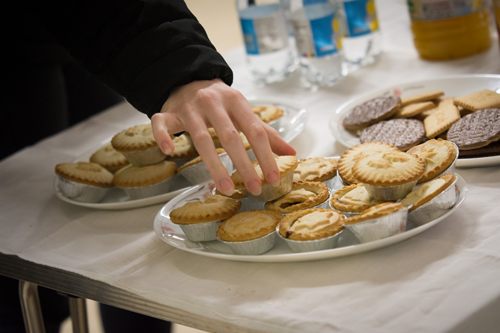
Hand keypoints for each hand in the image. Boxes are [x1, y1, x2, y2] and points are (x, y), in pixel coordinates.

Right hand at [151, 79, 295, 195]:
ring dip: (213, 164)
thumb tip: (292, 153)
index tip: (273, 178)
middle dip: (244, 164)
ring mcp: (189, 108)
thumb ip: (266, 133)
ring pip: (200, 137)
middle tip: (254, 188)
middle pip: (229, 136)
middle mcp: (213, 103)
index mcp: (236, 101)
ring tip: (225, 187)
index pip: (255, 130)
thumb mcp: (244, 111)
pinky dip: (163, 136)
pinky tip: (169, 152)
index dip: (265, 155)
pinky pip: (161, 123)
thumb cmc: (220, 102)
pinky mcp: (168, 112)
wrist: (189, 78)